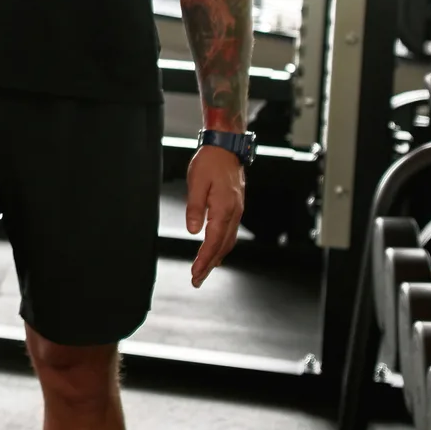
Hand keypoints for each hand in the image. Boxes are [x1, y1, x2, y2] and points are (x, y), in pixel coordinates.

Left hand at [184, 145, 244, 287]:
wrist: (226, 148)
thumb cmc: (209, 163)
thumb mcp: (196, 183)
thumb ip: (194, 207)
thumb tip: (193, 231)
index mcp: (223, 208)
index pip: (213, 241)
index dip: (204, 259)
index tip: (195, 273)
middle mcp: (233, 213)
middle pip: (222, 246)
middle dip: (209, 265)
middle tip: (197, 280)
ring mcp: (237, 211)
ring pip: (228, 242)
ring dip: (216, 258)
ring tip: (204, 271)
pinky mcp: (235, 208)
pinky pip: (230, 233)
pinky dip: (222, 247)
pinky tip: (216, 252)